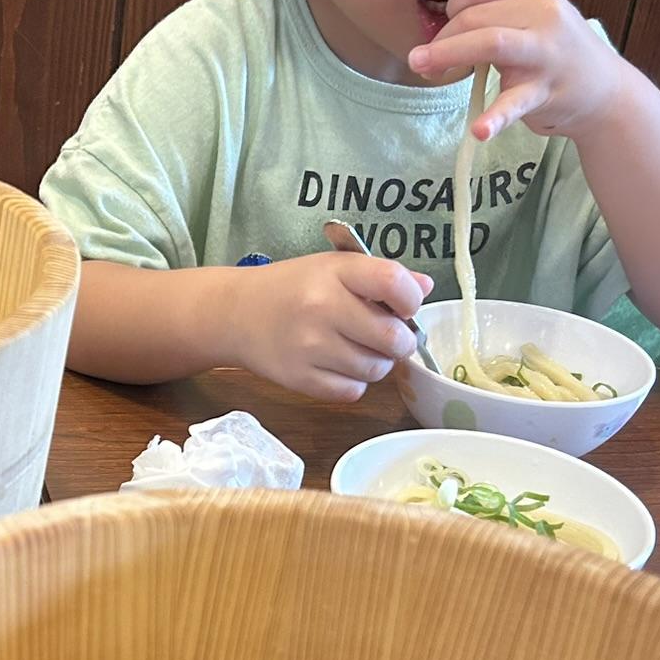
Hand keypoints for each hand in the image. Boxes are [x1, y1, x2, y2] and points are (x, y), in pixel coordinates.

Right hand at [229, 253, 432, 402]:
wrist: (235, 314)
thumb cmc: (291, 288)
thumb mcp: (334, 267)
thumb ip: (381, 276)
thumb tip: (425, 288)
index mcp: (335, 272)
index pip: (394, 283)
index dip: (411, 300)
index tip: (404, 307)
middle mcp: (322, 308)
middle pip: (394, 338)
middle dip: (399, 340)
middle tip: (385, 335)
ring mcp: (309, 347)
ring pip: (376, 370)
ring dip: (376, 363)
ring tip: (356, 349)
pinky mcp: (300, 379)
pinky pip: (352, 392)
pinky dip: (353, 383)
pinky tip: (338, 365)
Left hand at [408, 0, 630, 143]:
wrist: (605, 91)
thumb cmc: (556, 49)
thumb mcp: (532, 12)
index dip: (450, 4)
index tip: (443, 27)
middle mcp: (544, 15)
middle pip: (475, 16)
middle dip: (441, 38)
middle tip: (422, 61)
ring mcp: (546, 54)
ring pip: (490, 42)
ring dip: (448, 54)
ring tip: (422, 70)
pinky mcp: (546, 92)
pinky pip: (515, 103)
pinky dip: (495, 118)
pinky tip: (479, 130)